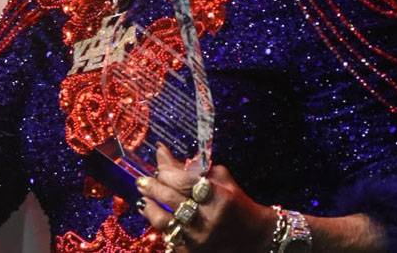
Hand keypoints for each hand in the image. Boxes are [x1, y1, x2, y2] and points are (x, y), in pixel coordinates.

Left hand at [135, 145, 274, 252]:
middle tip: (142, 181)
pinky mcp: (191, 252)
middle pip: (169, 199)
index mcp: (218, 198)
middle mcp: (207, 220)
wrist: (255, 238)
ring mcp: (198, 239)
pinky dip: (157, 224)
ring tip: (144, 198)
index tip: (159, 165)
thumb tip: (162, 153)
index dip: (166, 171)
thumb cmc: (236, 204)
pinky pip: (167, 236)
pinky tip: (152, 214)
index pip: (183, 181)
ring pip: (163, 220)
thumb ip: (193, 167)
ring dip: (149, 207)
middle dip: (152, 187)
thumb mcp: (221, 181)